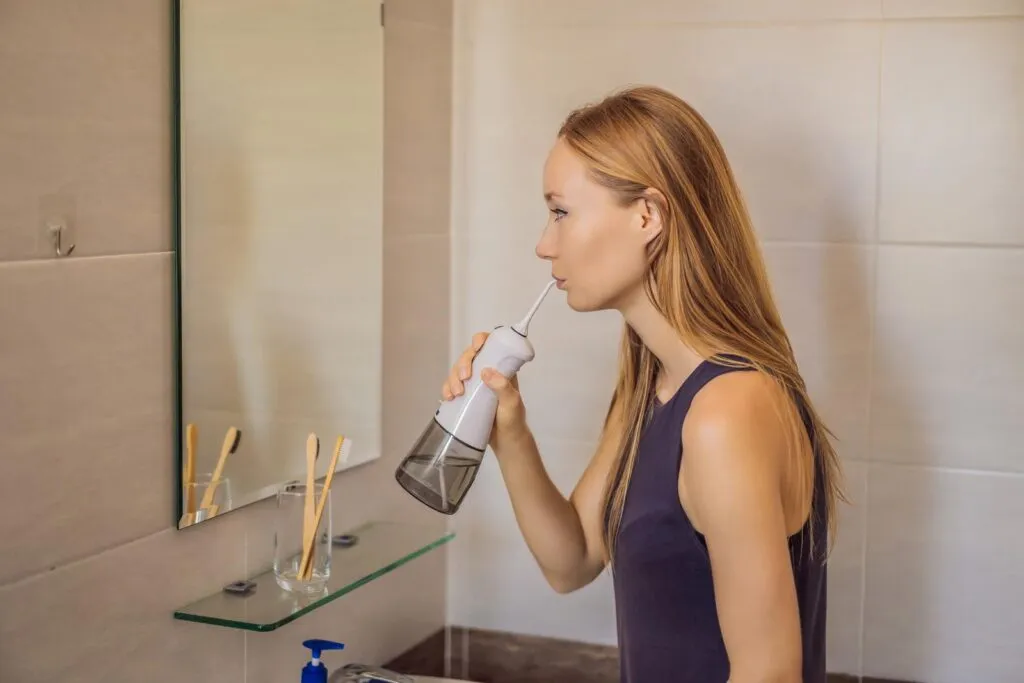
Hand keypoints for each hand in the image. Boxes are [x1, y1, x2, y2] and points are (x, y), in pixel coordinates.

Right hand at [442, 331, 528, 449]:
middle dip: (463, 364)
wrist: (505, 441)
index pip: (491, 345)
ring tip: (456, 394)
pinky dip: (447, 389)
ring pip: (458, 370)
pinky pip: (452, 386)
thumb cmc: (513, 420)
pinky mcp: (466, 396)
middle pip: (470, 356)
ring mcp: (475, 384)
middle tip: (464, 379)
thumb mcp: (512, 403)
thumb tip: (486, 371)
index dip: (481, 341)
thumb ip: (503, 387)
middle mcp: (487, 372)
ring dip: (453, 378)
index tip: (476, 348)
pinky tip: (448, 398)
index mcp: (502, 368)